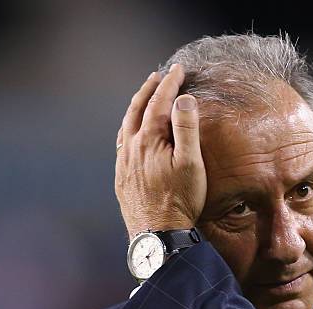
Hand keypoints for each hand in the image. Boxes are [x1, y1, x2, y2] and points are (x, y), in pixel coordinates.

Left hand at [115, 64, 206, 240]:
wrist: (158, 234)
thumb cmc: (181, 200)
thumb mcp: (191, 163)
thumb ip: (186, 129)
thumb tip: (183, 99)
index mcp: (149, 140)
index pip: (159, 102)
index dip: (170, 84)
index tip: (179, 69)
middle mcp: (132, 147)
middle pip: (137, 109)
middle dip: (149, 90)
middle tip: (159, 75)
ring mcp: (124, 163)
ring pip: (126, 125)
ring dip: (136, 107)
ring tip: (144, 98)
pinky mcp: (122, 177)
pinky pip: (122, 143)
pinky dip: (128, 128)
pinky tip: (132, 133)